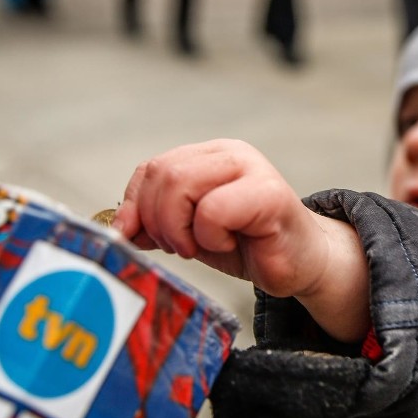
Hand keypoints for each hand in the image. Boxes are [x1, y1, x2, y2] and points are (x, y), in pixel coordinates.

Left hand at [113, 139, 370, 341]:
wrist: (300, 263)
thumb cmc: (249, 245)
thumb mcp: (191, 234)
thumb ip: (155, 225)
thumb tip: (117, 228)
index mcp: (207, 157)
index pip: (151, 169)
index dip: (136, 206)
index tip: (139, 238)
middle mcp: (227, 154)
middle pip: (162, 173)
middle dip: (158, 221)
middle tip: (180, 247)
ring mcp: (250, 168)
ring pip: (180, 184)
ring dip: (180, 228)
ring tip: (201, 246)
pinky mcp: (269, 193)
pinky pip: (213, 210)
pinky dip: (210, 237)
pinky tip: (229, 243)